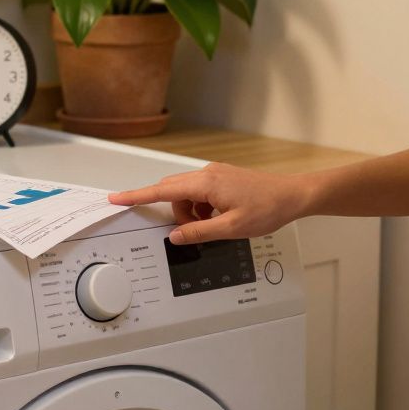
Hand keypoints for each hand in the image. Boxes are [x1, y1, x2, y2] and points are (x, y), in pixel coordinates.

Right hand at [108, 163, 311, 243]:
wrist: (292, 195)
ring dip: (190, 212)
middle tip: (188, 230)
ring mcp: (214, 174)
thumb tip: (175, 236)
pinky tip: (219, 218)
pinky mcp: (221, 178)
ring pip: (186, 194)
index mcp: (206, 183)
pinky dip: (201, 208)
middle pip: (172, 191)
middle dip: (174, 213)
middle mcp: (207, 173)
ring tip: (213, 225)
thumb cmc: (268, 208)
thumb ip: (199, 232)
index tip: (116, 198)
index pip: (162, 191)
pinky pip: (199, 193)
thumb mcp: (231, 228)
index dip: (137, 196)